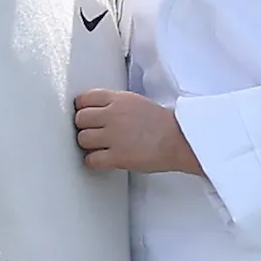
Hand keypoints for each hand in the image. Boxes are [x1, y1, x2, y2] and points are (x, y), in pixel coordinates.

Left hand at [75, 89, 202, 175]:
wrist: (181, 139)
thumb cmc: (163, 124)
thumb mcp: (137, 102)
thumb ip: (116, 104)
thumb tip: (98, 111)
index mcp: (119, 99)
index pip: (84, 99)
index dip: (83, 108)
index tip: (86, 115)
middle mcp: (113, 115)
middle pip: (80, 119)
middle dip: (85, 127)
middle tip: (94, 133)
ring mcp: (114, 136)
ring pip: (82, 139)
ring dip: (88, 145)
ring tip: (99, 147)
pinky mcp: (117, 156)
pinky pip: (91, 160)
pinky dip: (93, 162)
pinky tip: (102, 160)